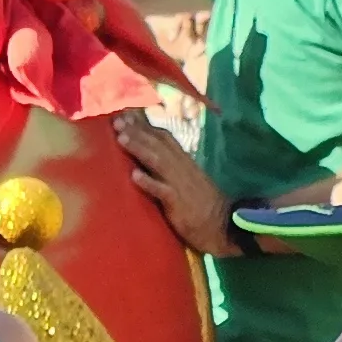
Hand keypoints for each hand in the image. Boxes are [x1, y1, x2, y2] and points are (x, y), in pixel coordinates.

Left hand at [111, 112, 234, 255]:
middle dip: (138, 131)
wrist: (225, 227)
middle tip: (116, 120)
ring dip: (139, 149)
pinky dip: (149, 182)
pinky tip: (134, 176)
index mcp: (185, 162)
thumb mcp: (188, 181)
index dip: (146, 126)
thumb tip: (152, 154)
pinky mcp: (179, 204)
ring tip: (121, 138)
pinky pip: (163, 191)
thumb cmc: (202, 206)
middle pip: (159, 145)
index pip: (164, 138)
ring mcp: (181, 185)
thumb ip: (172, 168)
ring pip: (158, 162)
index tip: (127, 114)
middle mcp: (183, 168)